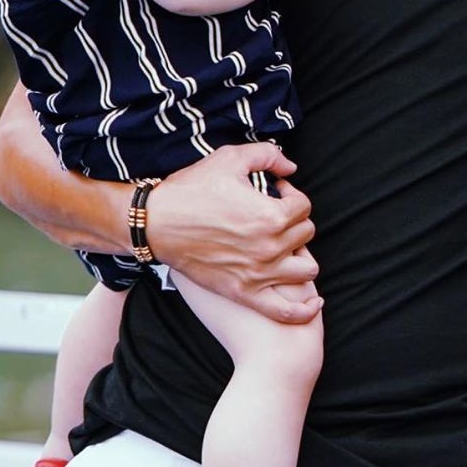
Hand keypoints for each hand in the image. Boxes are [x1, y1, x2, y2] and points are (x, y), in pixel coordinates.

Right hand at [145, 142, 322, 323]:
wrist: (154, 224)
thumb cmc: (190, 190)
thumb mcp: (229, 159)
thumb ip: (267, 155)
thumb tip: (291, 167)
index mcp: (271, 215)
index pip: (304, 206)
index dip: (290, 195)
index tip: (273, 193)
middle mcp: (270, 247)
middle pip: (306, 234)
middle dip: (293, 221)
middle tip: (272, 216)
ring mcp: (259, 274)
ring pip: (306, 269)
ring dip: (300, 255)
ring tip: (283, 246)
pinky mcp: (244, 294)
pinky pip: (286, 311)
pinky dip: (304, 310)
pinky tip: (313, 302)